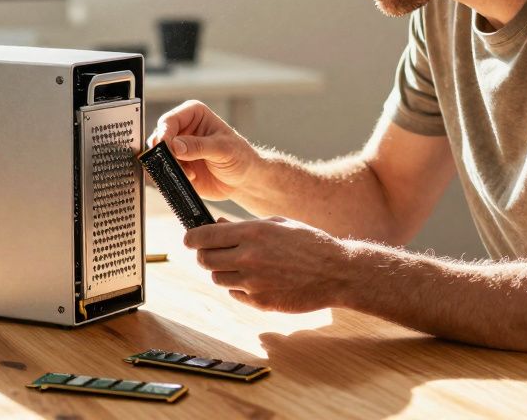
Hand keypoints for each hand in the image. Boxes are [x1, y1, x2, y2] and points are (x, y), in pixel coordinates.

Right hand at [146, 100, 258, 200]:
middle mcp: (182, 129)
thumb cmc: (239, 156)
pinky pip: (163, 170)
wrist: (244, 180)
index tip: (168, 148)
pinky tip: (191, 178)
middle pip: (159, 137)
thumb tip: (175, 146)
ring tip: (190, 173)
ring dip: (170, 166)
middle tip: (177, 164)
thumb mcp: (223, 148)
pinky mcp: (177, 166)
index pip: (169, 120)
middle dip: (165, 153)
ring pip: (158, 155)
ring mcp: (178, 149)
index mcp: (193, 114)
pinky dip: (172, 176)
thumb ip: (199, 146)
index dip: (165, 134)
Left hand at [184, 216, 351, 312]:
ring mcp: (253, 282)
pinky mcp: (260, 302)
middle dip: (204, 255)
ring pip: (217, 278)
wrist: (336, 273)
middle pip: (205, 260)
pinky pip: (235, 294)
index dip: (191, 238)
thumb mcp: (277, 223)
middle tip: (213, 252)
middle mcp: (248, 257)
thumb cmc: (308, 242)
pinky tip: (254, 279)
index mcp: (252, 232)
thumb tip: (216, 225)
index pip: (203, 236)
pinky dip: (238, 287)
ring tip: (238, 265)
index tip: (190, 239)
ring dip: (221, 272)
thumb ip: (243, 226)